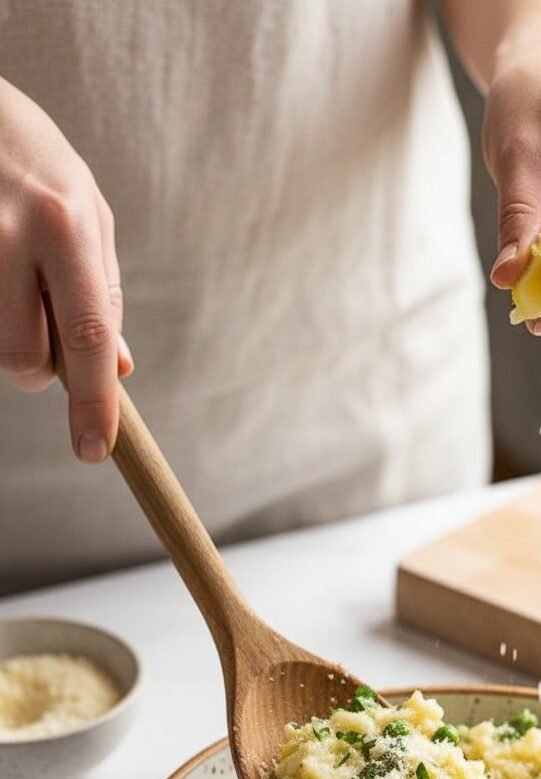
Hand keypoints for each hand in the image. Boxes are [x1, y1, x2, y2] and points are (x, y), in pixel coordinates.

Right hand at [0, 76, 131, 461]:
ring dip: (8, 340)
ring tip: (10, 284)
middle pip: (24, 356)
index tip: (95, 451)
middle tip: (38, 331)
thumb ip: (103, 288)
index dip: (94, 402)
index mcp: (65, 223)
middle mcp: (10, 232)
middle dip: (37, 369)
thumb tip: (119, 370)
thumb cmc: (31, 156)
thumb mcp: (85, 208)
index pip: (87, 336)